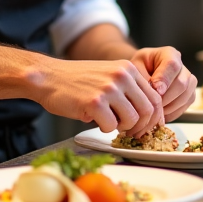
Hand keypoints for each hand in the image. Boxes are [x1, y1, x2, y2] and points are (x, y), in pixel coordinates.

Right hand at [32, 58, 162, 138]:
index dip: (154, 117)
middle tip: (130, 132)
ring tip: (109, 122)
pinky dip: (104, 128)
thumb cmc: (76, 81)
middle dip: (141, 127)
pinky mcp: (94, 102)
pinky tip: (95, 120)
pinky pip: (111, 126)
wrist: (47, 77)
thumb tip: (147, 116)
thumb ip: (128, 90)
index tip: (146, 127)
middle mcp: (122, 76)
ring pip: (132, 120)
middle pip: (148, 110)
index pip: (155, 97)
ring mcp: (109, 88)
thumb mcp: (108, 75)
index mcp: (128, 69)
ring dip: (122, 127)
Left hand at [131, 46, 197, 120]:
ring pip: (186, 96)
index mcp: (169, 54)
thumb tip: (156, 95)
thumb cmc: (138, 69)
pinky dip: (173, 112)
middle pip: (181, 83)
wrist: (143, 74)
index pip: (172, 65)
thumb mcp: (135, 68)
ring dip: (169, 107)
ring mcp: (189, 80)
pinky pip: (186, 105)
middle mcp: (182, 66)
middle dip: (165, 98)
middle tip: (151, 105)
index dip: (165, 79)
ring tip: (154, 110)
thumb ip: (144, 79)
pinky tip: (160, 113)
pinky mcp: (190, 94)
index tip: (155, 91)